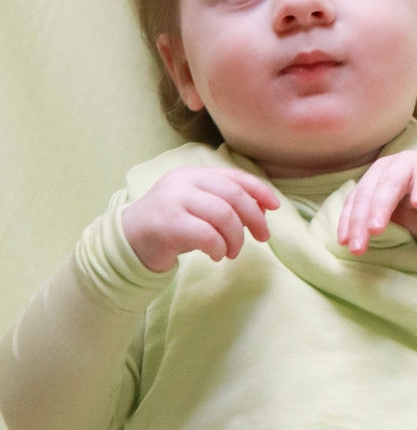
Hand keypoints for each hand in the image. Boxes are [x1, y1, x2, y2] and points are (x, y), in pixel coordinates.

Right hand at [122, 167, 280, 272]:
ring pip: (224, 215)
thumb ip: (226, 203)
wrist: (128, 242)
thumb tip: (264, 208)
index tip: (276, 207)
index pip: (235, 177)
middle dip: (255, 218)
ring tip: (232, 252)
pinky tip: (217, 255)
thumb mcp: (199, 208)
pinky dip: (219, 247)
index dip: (260, 191)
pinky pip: (207, 234)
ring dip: (236, 238)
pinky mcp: (167, 223)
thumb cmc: (171, 226)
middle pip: (234, 196)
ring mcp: (173, 200)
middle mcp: (183, 181)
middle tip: (262, 238)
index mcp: (194, 174)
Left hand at [337, 151, 416, 254]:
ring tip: (376, 228)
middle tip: (358, 244)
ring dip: (381, 206)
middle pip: (369, 193)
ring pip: (391, 184)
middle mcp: (387, 167)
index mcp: (372, 177)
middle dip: (361, 220)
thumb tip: (354, 243)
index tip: (344, 242)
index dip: (348, 220)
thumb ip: (375, 221)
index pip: (356, 200)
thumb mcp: (393, 214)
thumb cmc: (415, 201)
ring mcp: (409, 164)